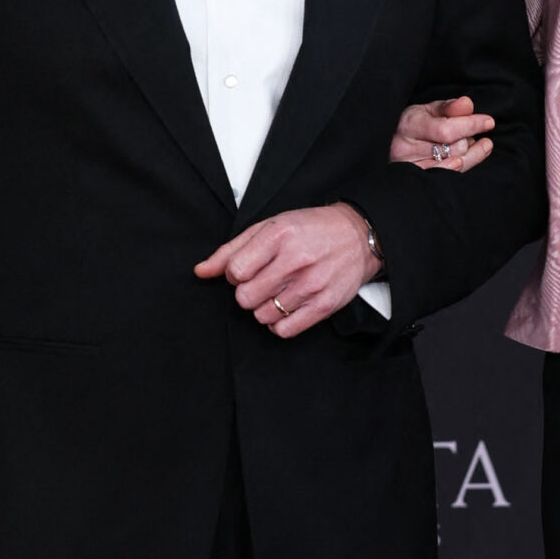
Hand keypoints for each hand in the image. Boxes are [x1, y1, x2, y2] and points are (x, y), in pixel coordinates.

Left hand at [194, 202, 378, 336]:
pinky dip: (278, 324)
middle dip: (247, 292)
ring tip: (277, 293)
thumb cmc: (310, 230)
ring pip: (262, 315)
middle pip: (245, 297)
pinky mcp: (324, 305)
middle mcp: (295, 260)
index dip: (235, 274)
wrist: (358, 236)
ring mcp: (311, 284)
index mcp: (278, 236)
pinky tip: (285, 308)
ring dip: (263, 308)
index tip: (247, 270)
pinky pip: (285, 330)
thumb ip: (232, 250)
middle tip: (261, 282)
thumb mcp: (269, 228)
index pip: (235, 272)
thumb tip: (201, 271)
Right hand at [388, 94, 494, 173]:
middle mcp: (405, 148)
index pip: (446, 129)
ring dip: (469, 154)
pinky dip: (459, 168)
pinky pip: (446, 178)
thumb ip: (449, 107)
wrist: (388, 146)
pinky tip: (462, 160)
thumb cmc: (413, 126)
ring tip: (470, 145)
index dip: (471, 125)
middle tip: (469, 134)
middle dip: (468, 139)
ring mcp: (409, 168)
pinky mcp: (414, 182)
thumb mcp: (428, 110)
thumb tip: (468, 104)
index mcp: (409, 124)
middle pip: (453, 148)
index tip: (489, 122)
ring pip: (454, 165)